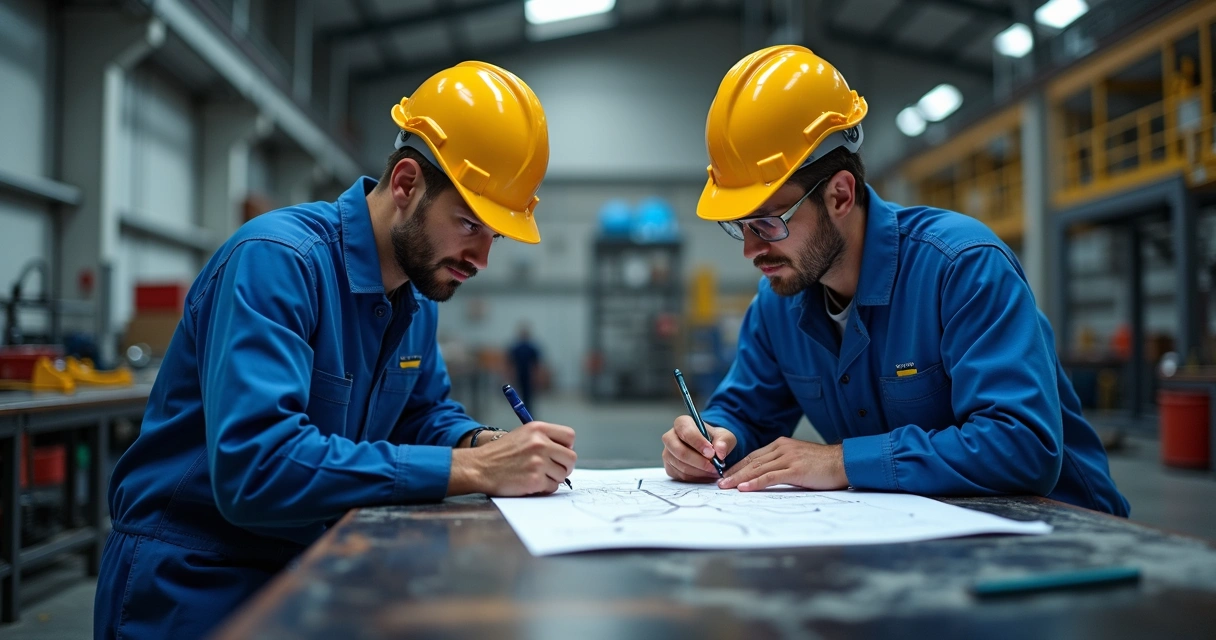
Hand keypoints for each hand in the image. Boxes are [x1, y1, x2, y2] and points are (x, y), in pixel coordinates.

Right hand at [449, 422, 575, 496]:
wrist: (479, 467)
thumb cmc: (500, 453)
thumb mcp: (522, 435)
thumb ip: (544, 439)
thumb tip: (566, 452)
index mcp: (538, 428)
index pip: (570, 436)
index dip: (566, 447)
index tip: (559, 454)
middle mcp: (540, 443)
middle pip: (571, 458)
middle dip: (564, 466)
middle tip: (552, 470)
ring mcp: (538, 462)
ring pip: (563, 475)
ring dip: (553, 478)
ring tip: (536, 475)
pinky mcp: (535, 480)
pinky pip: (552, 487)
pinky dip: (544, 488)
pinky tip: (530, 483)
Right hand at [661, 415, 735, 481]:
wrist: (709, 450)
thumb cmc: (714, 440)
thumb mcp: (724, 436)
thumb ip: (724, 441)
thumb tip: (720, 450)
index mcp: (682, 423)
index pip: (685, 431)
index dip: (698, 442)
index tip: (711, 453)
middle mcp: (670, 437)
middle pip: (680, 451)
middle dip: (699, 461)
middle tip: (714, 467)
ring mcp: (668, 453)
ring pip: (681, 466)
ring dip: (700, 472)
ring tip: (714, 472)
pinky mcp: (669, 467)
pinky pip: (681, 476)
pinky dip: (696, 478)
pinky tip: (706, 475)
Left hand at [717, 438, 847, 491]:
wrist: (844, 462)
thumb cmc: (823, 465)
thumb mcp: (799, 460)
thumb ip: (783, 464)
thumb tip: (767, 476)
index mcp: (781, 445)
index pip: (753, 456)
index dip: (737, 466)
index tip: (725, 475)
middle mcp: (782, 448)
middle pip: (751, 461)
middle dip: (733, 472)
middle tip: (718, 482)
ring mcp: (788, 458)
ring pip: (757, 469)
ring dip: (738, 478)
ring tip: (725, 486)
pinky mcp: (795, 469)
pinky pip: (770, 476)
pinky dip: (755, 482)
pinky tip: (744, 488)